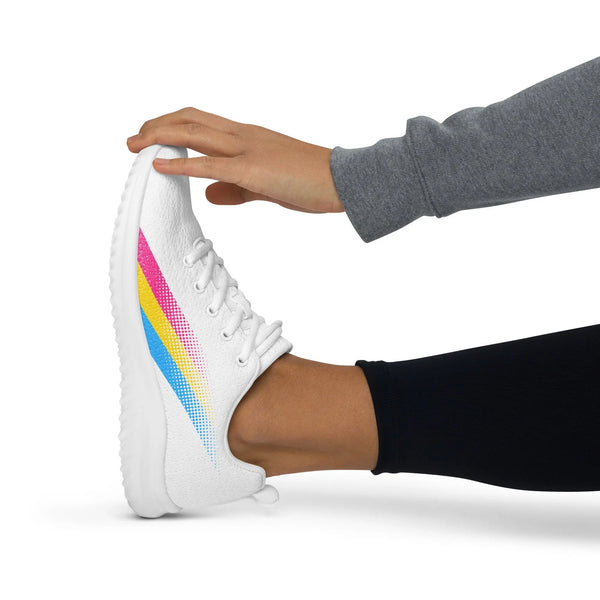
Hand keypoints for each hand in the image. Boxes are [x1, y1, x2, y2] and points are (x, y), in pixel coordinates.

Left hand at [127, 107, 343, 213]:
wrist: (342, 180)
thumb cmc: (309, 181)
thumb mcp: (265, 185)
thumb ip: (235, 188)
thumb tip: (209, 194)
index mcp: (247, 136)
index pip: (201, 120)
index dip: (172, 124)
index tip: (152, 136)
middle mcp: (243, 135)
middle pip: (190, 118)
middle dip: (157, 125)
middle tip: (133, 139)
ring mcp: (248, 149)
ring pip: (194, 131)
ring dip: (160, 135)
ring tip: (136, 144)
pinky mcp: (254, 169)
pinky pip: (209, 163)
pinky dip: (181, 162)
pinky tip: (159, 164)